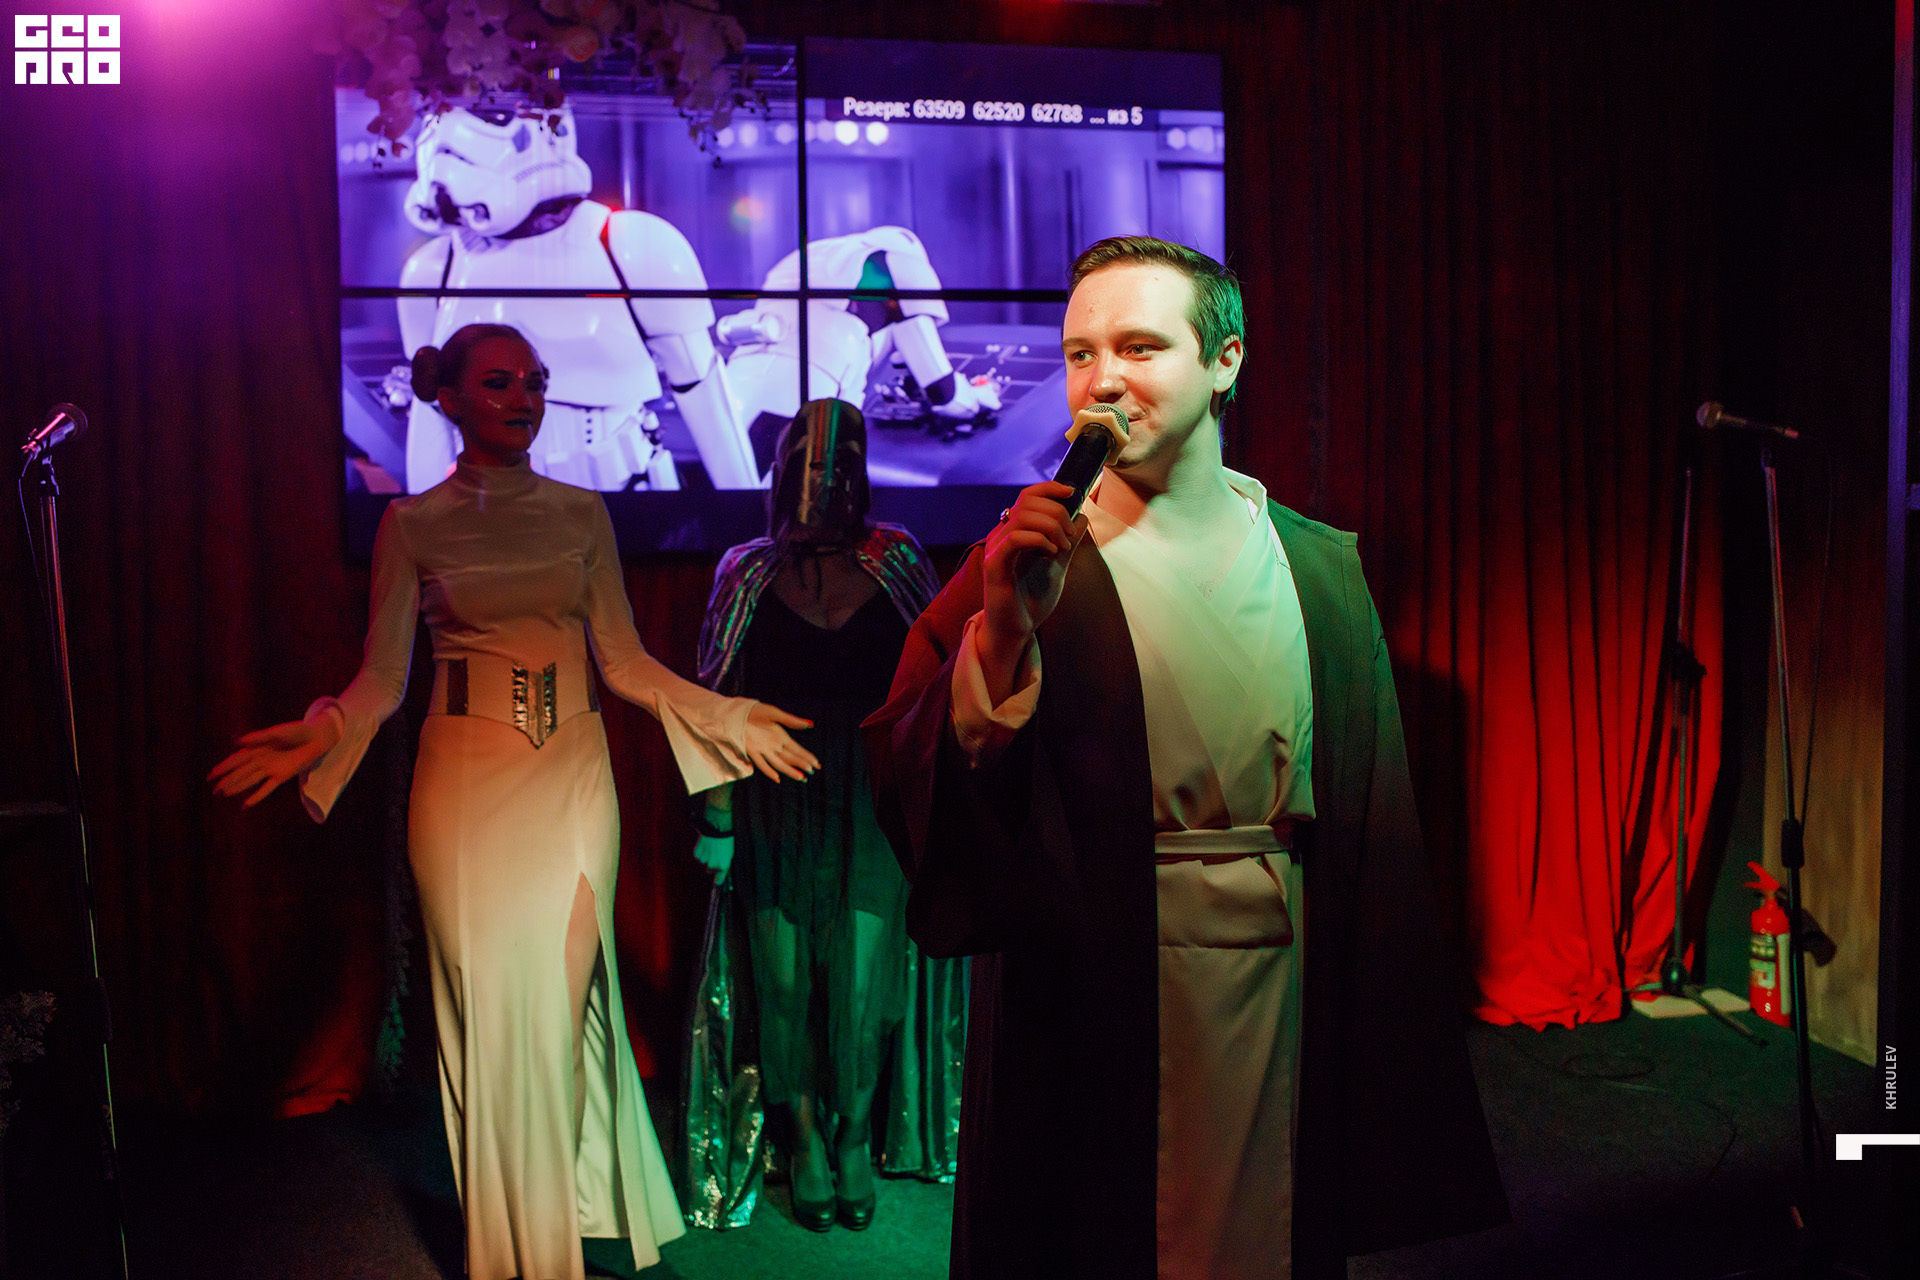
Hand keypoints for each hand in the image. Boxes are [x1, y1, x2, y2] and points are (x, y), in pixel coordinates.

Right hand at [207, 716, 340, 807]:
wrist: (315, 738)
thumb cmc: (296, 731)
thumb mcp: (277, 732)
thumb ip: (258, 738)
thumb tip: (236, 741)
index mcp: (257, 748)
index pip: (236, 759)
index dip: (223, 767)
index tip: (210, 775)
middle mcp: (261, 760)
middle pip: (240, 772)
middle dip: (226, 781)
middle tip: (213, 791)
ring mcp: (270, 769)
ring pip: (249, 780)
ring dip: (237, 788)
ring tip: (224, 795)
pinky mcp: (281, 776)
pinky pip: (266, 788)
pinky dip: (256, 796)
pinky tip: (246, 805)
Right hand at [693, 832, 734, 881]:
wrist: (717, 828)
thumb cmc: (726, 840)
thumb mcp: (729, 854)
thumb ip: (724, 864)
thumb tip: (721, 870)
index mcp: (723, 866)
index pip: (719, 880)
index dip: (718, 880)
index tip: (717, 880)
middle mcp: (713, 866)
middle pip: (710, 870)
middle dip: (712, 865)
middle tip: (715, 854)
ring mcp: (704, 861)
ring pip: (703, 862)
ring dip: (706, 857)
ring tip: (711, 847)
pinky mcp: (697, 854)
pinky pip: (698, 856)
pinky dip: (701, 852)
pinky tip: (705, 845)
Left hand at [744, 702, 819, 781]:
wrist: (739, 712)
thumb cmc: (758, 711)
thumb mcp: (776, 714)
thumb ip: (792, 721)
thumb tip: (810, 724)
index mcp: (781, 736)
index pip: (797, 749)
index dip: (807, 756)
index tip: (816, 763)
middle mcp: (774, 745)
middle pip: (791, 758)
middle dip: (802, 765)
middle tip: (812, 772)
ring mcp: (763, 750)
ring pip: (780, 763)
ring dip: (791, 770)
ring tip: (801, 777)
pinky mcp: (752, 752)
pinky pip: (762, 764)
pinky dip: (769, 771)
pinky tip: (777, 778)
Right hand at [979, 480, 1085, 699]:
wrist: (1017, 630)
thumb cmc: (1032, 601)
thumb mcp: (1057, 567)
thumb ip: (1068, 544)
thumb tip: (1082, 518)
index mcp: (1015, 531)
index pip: (1028, 495)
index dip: (1049, 488)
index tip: (1072, 492)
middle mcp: (1001, 535)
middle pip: (1028, 501)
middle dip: (1057, 513)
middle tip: (1070, 537)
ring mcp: (995, 548)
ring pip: (1022, 517)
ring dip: (1051, 527)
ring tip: (1062, 548)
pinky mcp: (993, 565)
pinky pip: (1015, 538)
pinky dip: (1038, 540)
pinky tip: (1050, 553)